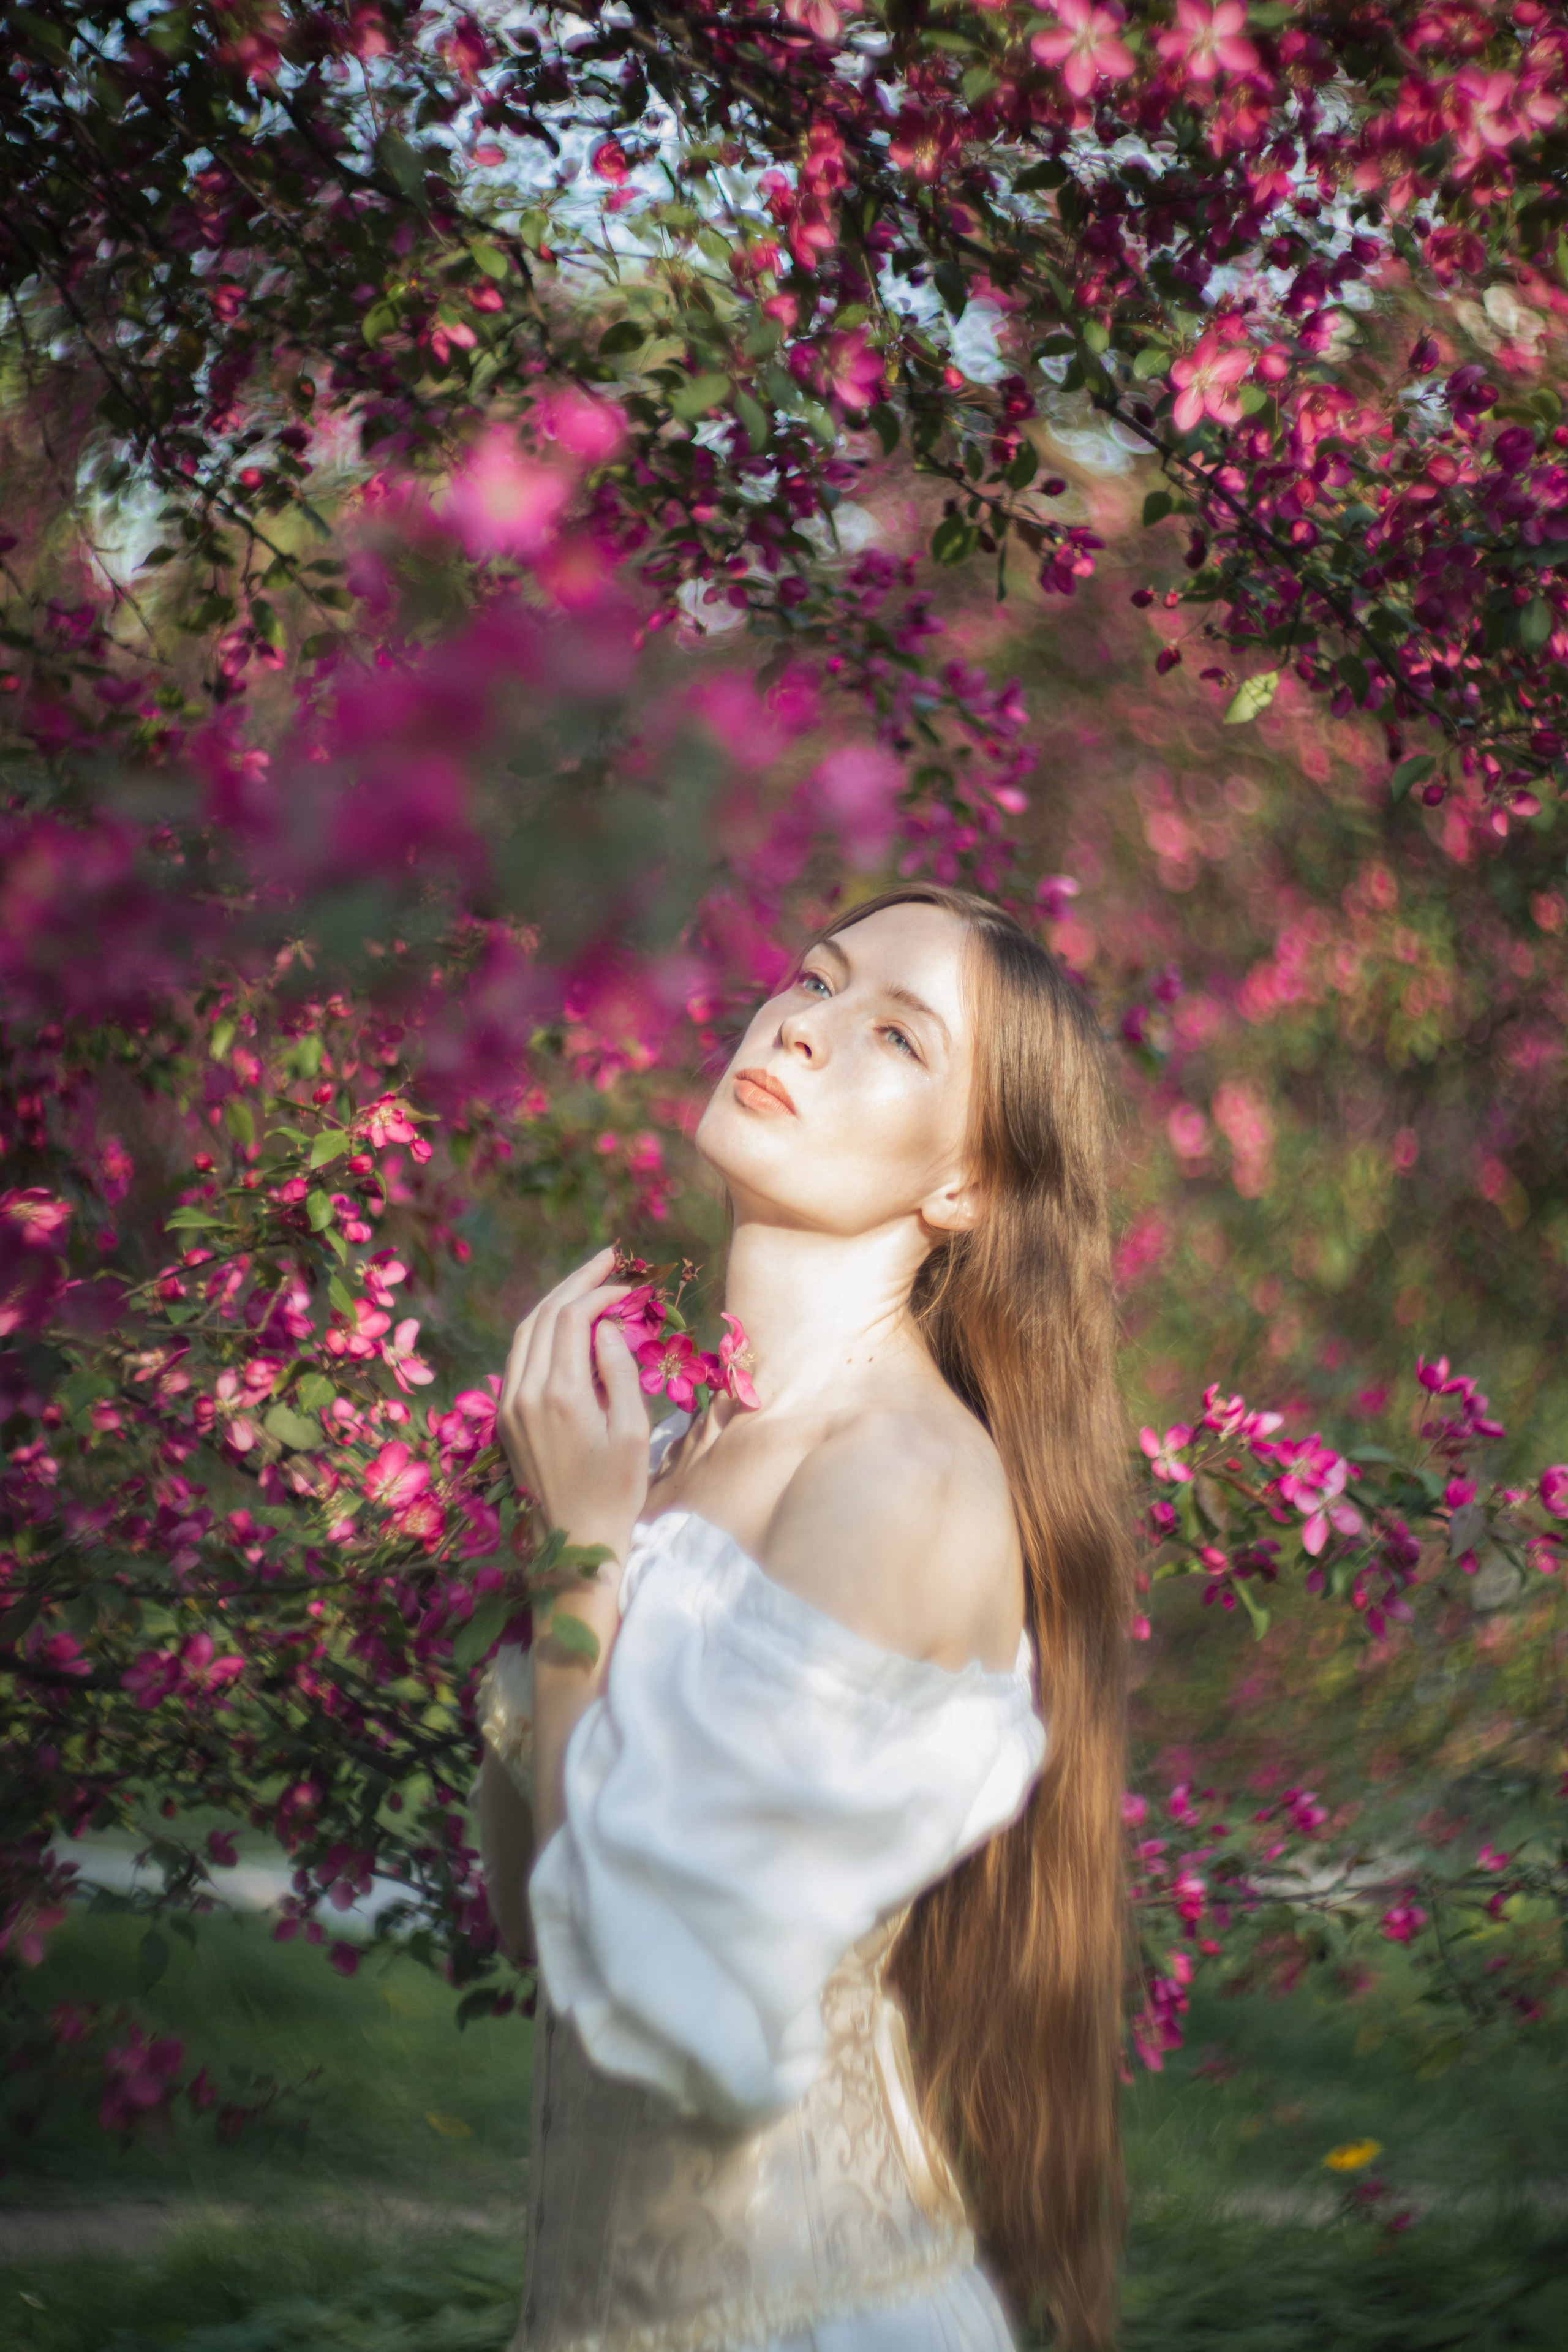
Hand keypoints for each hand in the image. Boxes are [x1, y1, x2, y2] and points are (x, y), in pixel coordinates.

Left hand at [498, 1247, 649, 1567]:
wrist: (574, 1543)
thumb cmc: (615, 1491)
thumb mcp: (633, 1432)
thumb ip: (618, 1371)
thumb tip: (606, 1325)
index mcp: (560, 1395)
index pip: (573, 1318)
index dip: (602, 1291)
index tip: (633, 1286)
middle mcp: (524, 1393)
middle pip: (545, 1314)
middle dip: (577, 1281)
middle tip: (610, 1257)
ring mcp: (509, 1405)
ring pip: (526, 1332)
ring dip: (556, 1300)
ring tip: (588, 1280)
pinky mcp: (505, 1417)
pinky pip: (518, 1357)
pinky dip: (542, 1329)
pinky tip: (564, 1323)